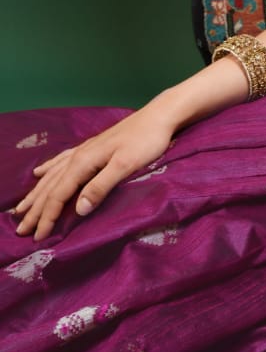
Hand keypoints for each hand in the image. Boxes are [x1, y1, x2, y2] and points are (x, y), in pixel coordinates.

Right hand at [12, 104, 176, 240]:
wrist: (159, 116)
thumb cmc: (146, 141)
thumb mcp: (125, 166)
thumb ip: (101, 186)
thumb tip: (78, 210)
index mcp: (84, 162)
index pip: (59, 194)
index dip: (47, 217)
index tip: (37, 236)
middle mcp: (78, 156)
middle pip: (50, 186)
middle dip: (35, 209)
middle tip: (20, 230)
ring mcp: (84, 150)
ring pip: (52, 175)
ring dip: (36, 193)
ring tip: (21, 208)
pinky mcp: (91, 147)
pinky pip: (60, 161)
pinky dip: (47, 169)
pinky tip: (38, 172)